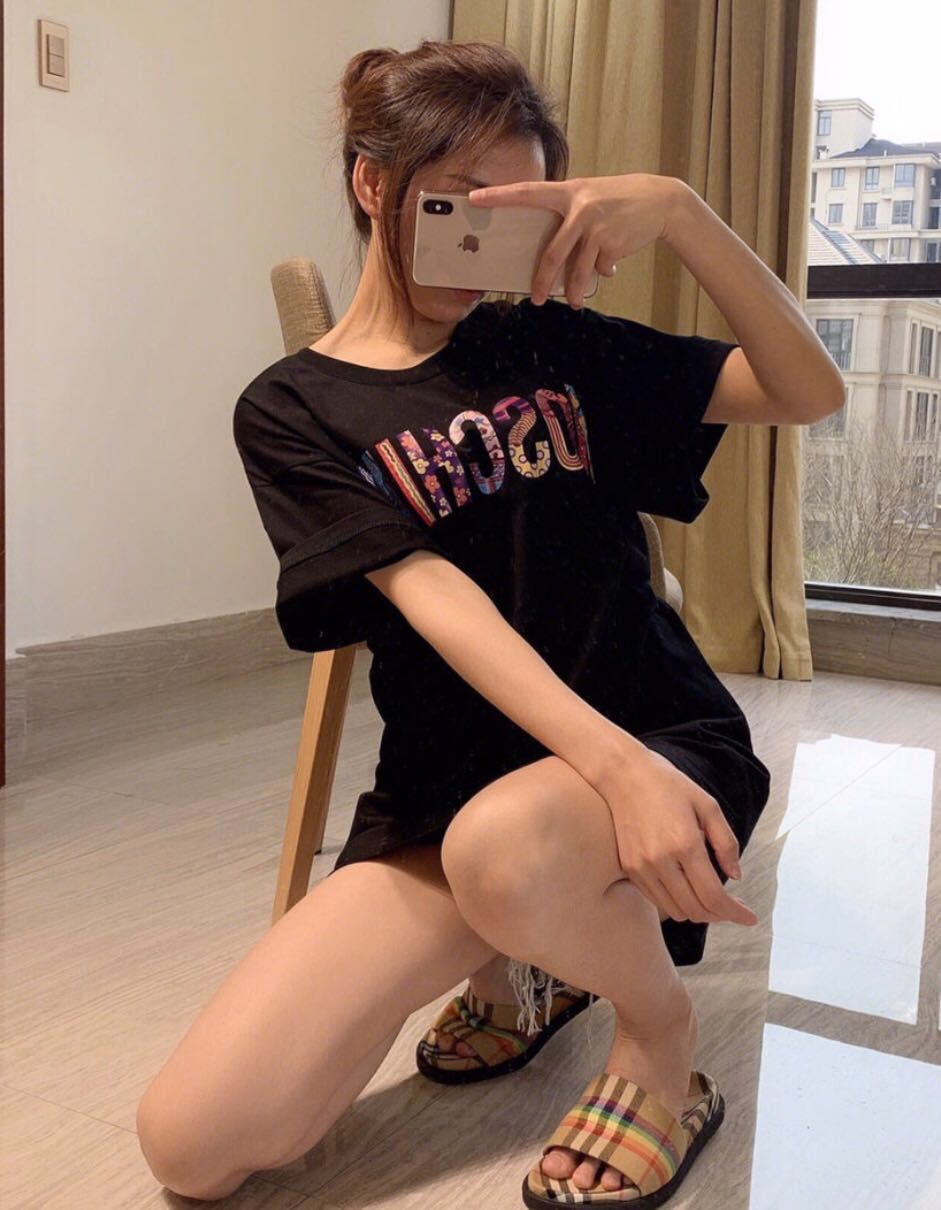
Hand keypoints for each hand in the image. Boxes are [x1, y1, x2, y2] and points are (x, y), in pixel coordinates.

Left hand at [466, 172, 686, 307]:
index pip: (527, 192)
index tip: (475, 198)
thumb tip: (553, 254)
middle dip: (542, 280)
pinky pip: (600, 267)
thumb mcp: (591, 198)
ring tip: (574, 302)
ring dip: (575, 290)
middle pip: (552, 253)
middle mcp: (579, 207)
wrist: (661, 201)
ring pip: (577, 270)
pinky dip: (604, 271)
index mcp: (568, 192)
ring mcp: (596, 225)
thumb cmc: (618, 201)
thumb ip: (569, 216)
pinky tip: (613, 261)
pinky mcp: (612, 242)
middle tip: (535, 298)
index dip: (500, 195)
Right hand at [602, 747, 758, 926]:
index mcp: (685, 844)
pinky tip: (686, 887)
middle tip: (732, 907)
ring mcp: (642, 867)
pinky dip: (676, 902)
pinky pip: (657, 900)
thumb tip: (735, 877)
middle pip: (696, 910)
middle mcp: (661, 861)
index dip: (735, 913)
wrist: (623, 775)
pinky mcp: (629, 868)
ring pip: (676, 910)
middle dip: (719, 915)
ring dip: (697, 911)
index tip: (750, 919)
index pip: (713, 896)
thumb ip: (726, 843)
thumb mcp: (708, 805)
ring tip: (709, 897)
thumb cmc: (668, 785)